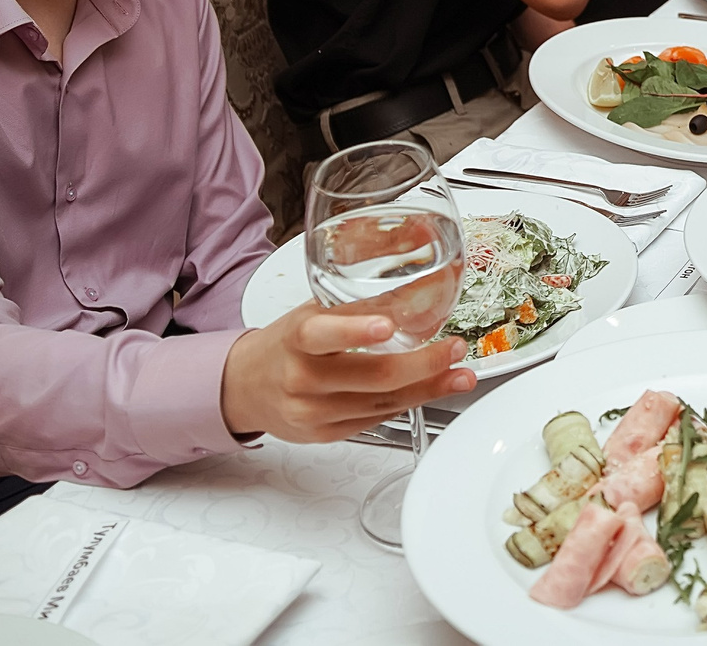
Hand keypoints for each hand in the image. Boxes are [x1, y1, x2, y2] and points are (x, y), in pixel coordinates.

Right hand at [218, 297, 475, 442]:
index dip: (355, 330)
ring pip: (382, 403)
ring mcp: (313, 412)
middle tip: (455, 348)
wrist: (246, 387)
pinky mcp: (325, 435)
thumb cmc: (286, 344)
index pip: (323, 333)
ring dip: (428, 389)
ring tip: (460, 374)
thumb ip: (357, 301)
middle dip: (423, 364)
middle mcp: (304, 378)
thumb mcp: (312, 312)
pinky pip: (375, 419)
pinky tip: (429, 390)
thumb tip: (414, 272)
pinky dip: (407, 403)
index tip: (386, 325)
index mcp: (298, 338)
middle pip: (372, 376)